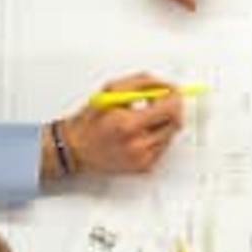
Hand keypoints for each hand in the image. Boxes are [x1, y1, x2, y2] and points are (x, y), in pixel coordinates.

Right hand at [53, 73, 188, 176]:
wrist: (76, 149)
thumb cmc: (90, 121)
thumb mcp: (111, 91)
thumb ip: (141, 83)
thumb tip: (165, 85)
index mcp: (129, 125)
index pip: (170, 109)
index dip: (174, 97)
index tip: (172, 91)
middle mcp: (138, 145)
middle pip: (175, 123)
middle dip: (170, 109)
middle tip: (158, 102)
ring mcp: (143, 159)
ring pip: (170, 135)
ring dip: (162, 123)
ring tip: (141, 120)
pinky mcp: (144, 167)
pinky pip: (162, 147)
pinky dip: (155, 137)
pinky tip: (138, 134)